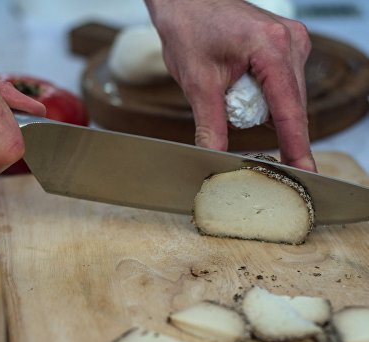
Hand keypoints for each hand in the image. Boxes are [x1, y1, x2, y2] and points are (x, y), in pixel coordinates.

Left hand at [145, 0, 316, 171]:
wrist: (187, 1)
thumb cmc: (190, 29)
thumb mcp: (198, 84)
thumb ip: (210, 125)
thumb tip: (214, 158)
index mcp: (272, 48)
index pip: (290, 111)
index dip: (296, 147)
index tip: (305, 173)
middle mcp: (290, 43)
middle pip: (292, 108)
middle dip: (275, 132)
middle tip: (258, 153)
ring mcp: (290, 44)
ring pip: (287, 99)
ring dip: (264, 113)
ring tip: (232, 100)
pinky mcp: (284, 48)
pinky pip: (281, 87)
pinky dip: (263, 101)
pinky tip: (242, 94)